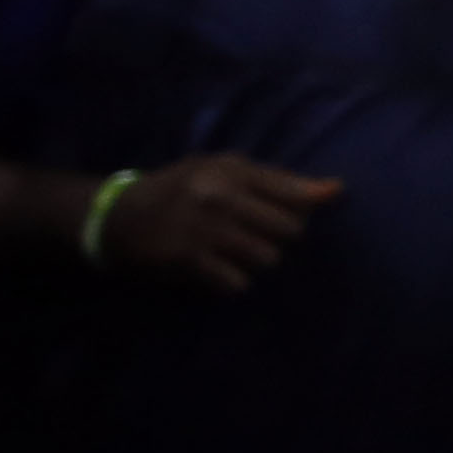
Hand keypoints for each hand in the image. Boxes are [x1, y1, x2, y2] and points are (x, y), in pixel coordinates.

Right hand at [98, 156, 339, 292]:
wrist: (116, 216)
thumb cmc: (181, 189)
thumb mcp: (222, 170)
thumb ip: (278, 181)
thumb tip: (337, 190)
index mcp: (232, 170)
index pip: (295, 193)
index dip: (306, 210)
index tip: (301, 217)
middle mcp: (221, 196)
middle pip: (289, 229)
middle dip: (279, 237)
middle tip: (255, 235)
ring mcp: (205, 229)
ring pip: (268, 258)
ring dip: (257, 261)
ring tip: (235, 253)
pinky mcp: (188, 260)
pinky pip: (237, 282)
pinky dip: (233, 281)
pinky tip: (217, 270)